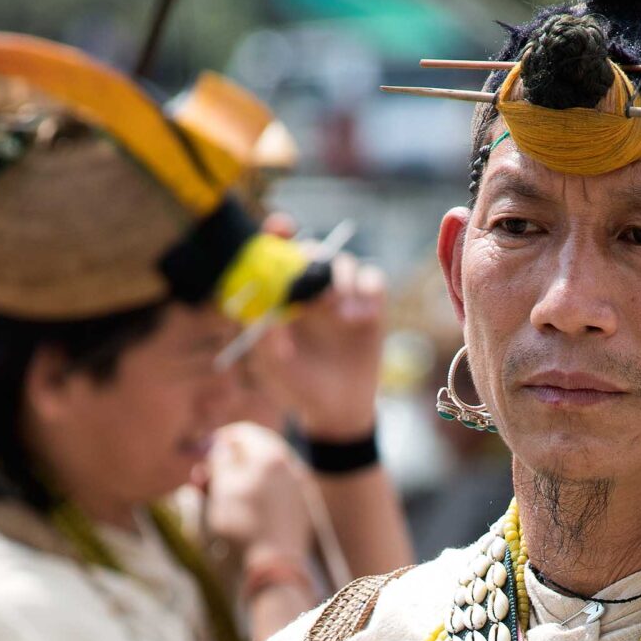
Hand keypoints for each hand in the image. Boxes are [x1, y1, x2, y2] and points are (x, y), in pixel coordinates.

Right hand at [200, 422, 316, 586]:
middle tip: (207, 476)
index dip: (222, 438)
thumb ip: (221, 461)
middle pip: (257, 454)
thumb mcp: (223, 488)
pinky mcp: (301, 511)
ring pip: (265, 476)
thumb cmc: (244, 524)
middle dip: (229, 463)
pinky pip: (275, 494)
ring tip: (218, 497)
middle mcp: (291, 467)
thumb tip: (223, 447)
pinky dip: (256, 496)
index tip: (205, 450)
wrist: (274, 566)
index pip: (245, 432)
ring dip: (240, 481)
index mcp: (272, 455)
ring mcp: (299, 490)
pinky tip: (242, 510)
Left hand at [252, 251, 387, 443]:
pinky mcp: (371, 306)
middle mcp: (311, 290)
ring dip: (343, 281)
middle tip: (319, 290)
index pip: (278, 254)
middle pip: (314, 251)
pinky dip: (369, 291)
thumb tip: (268, 311)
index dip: (277, 234)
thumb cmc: (299, 388)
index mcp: (283, 297)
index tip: (282, 228)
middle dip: (316, 260)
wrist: (338, 411)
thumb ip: (267, 342)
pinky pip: (374, 279)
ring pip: (345, 262)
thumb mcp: (276, 370)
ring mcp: (342, 297)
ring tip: (344, 316)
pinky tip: (364, 318)